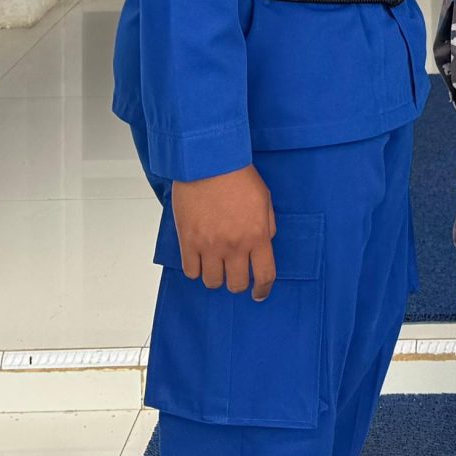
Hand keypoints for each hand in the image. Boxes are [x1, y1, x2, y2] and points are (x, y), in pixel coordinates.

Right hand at [173, 163, 276, 298]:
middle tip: (235, 274)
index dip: (263, 290)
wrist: (208, 161)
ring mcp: (209, 246)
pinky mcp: (188, 241)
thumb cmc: (238, 175)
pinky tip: (199, 259)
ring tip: (215, 264)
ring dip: (215, 277)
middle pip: (236, 284)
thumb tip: (264, 244)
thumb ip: (267, 226)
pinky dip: (195, 269)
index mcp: (257, 236)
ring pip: (212, 282)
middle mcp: (234, 246)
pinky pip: (191, 272)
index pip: (264, 275)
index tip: (258, 294)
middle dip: (237, 283)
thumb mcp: (264, 199)